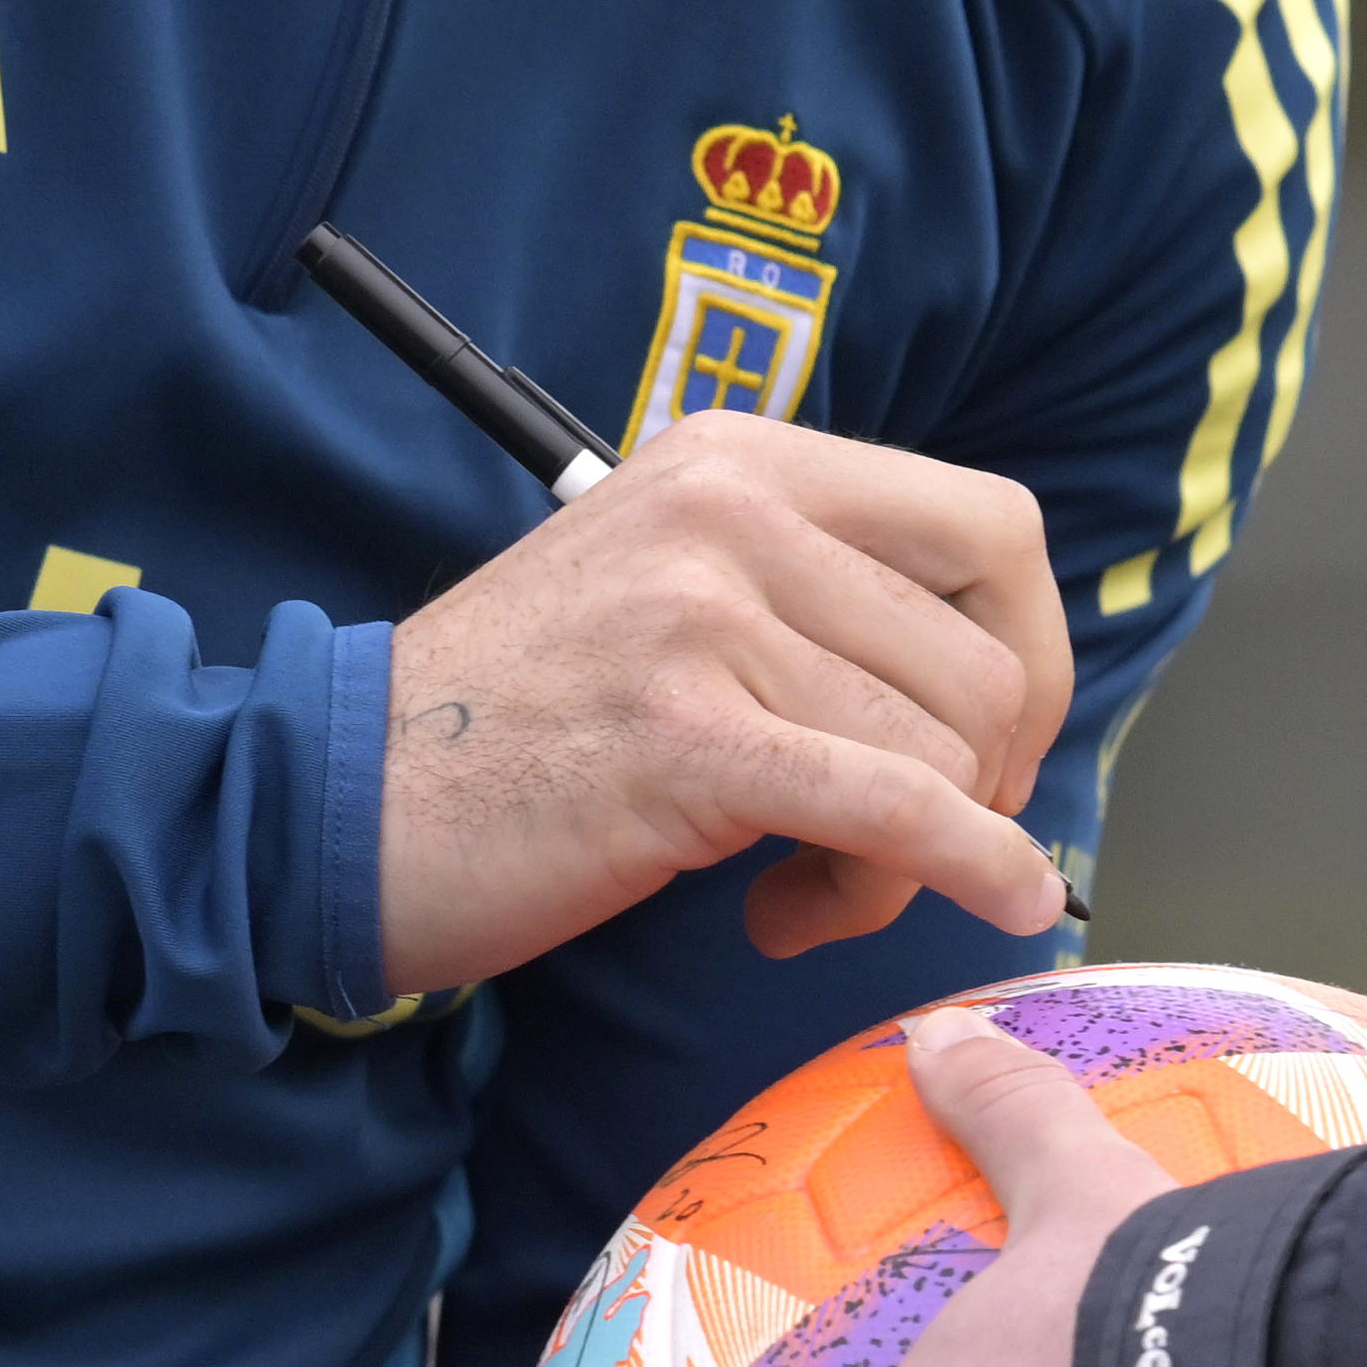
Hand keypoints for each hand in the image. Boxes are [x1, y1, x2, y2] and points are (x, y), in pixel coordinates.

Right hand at [375, 421, 1074, 993]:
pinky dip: (971, 871)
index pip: (992, 528)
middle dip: (978, 784)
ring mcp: (703, 616)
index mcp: (739, 461)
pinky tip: (992, 906)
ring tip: (807, 892)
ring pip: (943, 751)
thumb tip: (995, 685)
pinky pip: (897, 809)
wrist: (337, 795)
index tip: (991, 745)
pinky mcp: (685, 737)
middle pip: (984, 658)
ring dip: (909, 861)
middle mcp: (732, 511)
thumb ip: (810, 595)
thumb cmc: (511, 723)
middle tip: (894, 847)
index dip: (1029, 653)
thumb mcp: (669, 589)